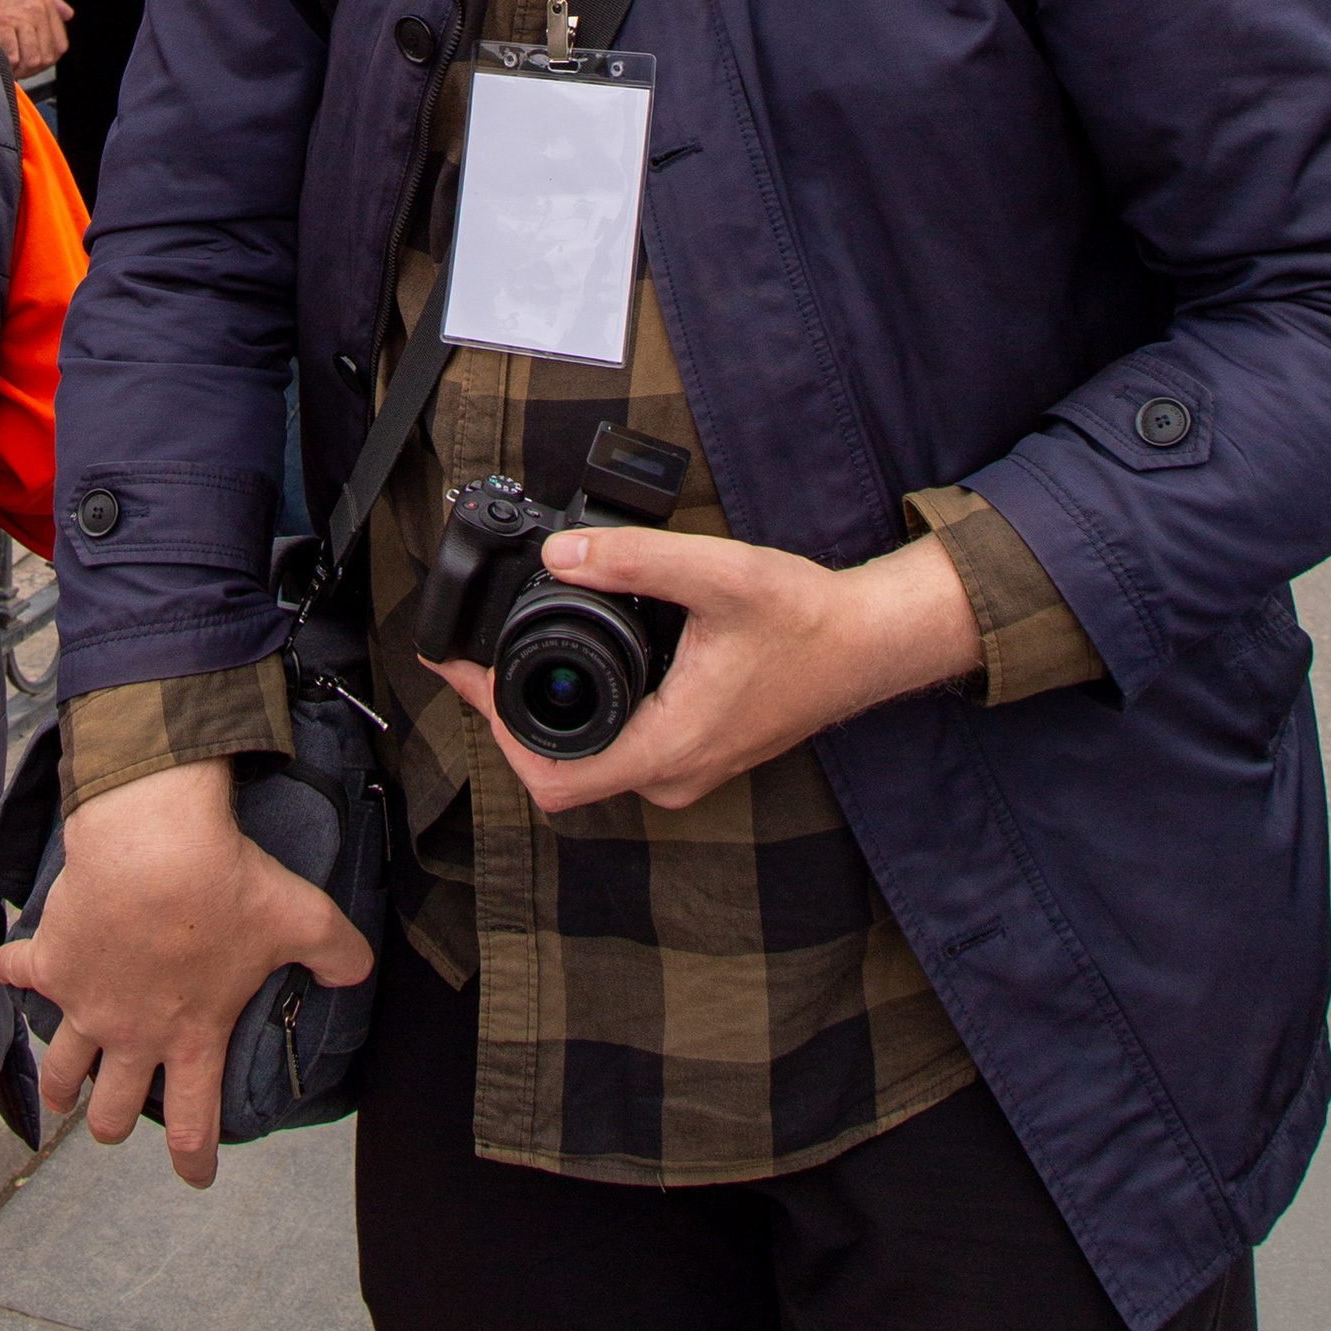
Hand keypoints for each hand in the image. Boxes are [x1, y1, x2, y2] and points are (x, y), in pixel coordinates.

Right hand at [0, 0, 72, 75]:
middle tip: (20, 70)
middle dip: (32, 69)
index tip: (35, 64)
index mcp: (48, 8)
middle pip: (45, 57)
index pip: (59, 46)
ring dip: (20, 70)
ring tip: (10, 69)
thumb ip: (55, 3)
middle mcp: (38, 14)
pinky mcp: (1, 23)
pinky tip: (1, 63)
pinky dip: (7, 64)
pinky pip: (10, 54)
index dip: (47, 59)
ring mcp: (20, 19)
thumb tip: (68, 14)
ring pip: (31, 59)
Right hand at [0, 762, 374, 1189]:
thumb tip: (361, 968)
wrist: (154, 843)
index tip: (196, 1178)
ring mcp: (85, 1002)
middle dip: (112, 1124)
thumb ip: (339, 953)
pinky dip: (12, 973)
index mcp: (193, 1036)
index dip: (196, 1162)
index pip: (196, 1125)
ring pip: (61, 1068)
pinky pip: (17, 974)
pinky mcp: (50, 960)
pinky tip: (9, 969)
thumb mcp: (301, 918)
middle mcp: (133, 1033)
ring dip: (60, 1082)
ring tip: (62, 1088)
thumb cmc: (226, 885)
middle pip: (111, 1111)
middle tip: (114, 1121)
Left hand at [429, 526, 981, 817]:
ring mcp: (688, 770)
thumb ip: (634, 561)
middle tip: (471, 657)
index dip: (494, 729)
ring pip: (590, 762)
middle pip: (561, 771)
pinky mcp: (696, 753)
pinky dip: (585, 713)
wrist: (867, 645)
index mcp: (669, 748)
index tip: (462, 675)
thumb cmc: (804, 619)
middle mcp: (673, 775)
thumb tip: (559, 554)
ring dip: (545, 715)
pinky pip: (620, 748)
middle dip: (507, 716)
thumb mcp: (717, 575)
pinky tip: (574, 661)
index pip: (551, 777)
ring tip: (509, 654)